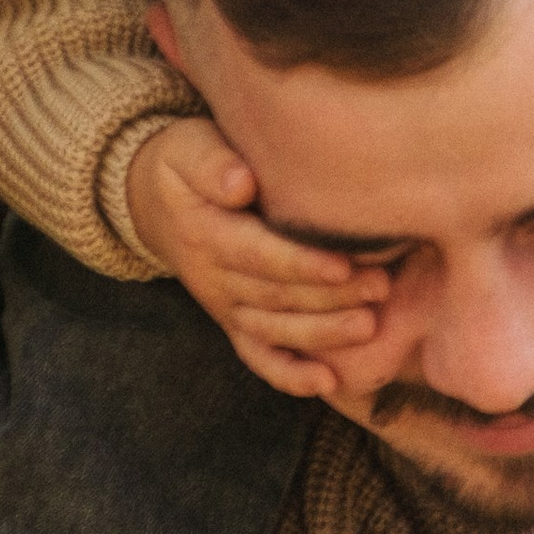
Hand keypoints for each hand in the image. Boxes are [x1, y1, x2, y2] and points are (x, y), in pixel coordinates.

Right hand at [128, 112, 391, 400]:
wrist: (153, 201)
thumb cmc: (186, 164)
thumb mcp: (188, 149)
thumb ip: (211, 163)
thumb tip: (241, 184)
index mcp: (206, 234)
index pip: (257, 254)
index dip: (299, 264)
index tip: (343, 265)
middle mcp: (215, 278)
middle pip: (275, 295)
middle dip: (329, 297)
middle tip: (380, 288)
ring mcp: (225, 306)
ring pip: (275, 329)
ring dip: (321, 334)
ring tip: (368, 326)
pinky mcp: (234, 322)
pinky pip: (258, 356)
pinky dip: (289, 375)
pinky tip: (326, 384)